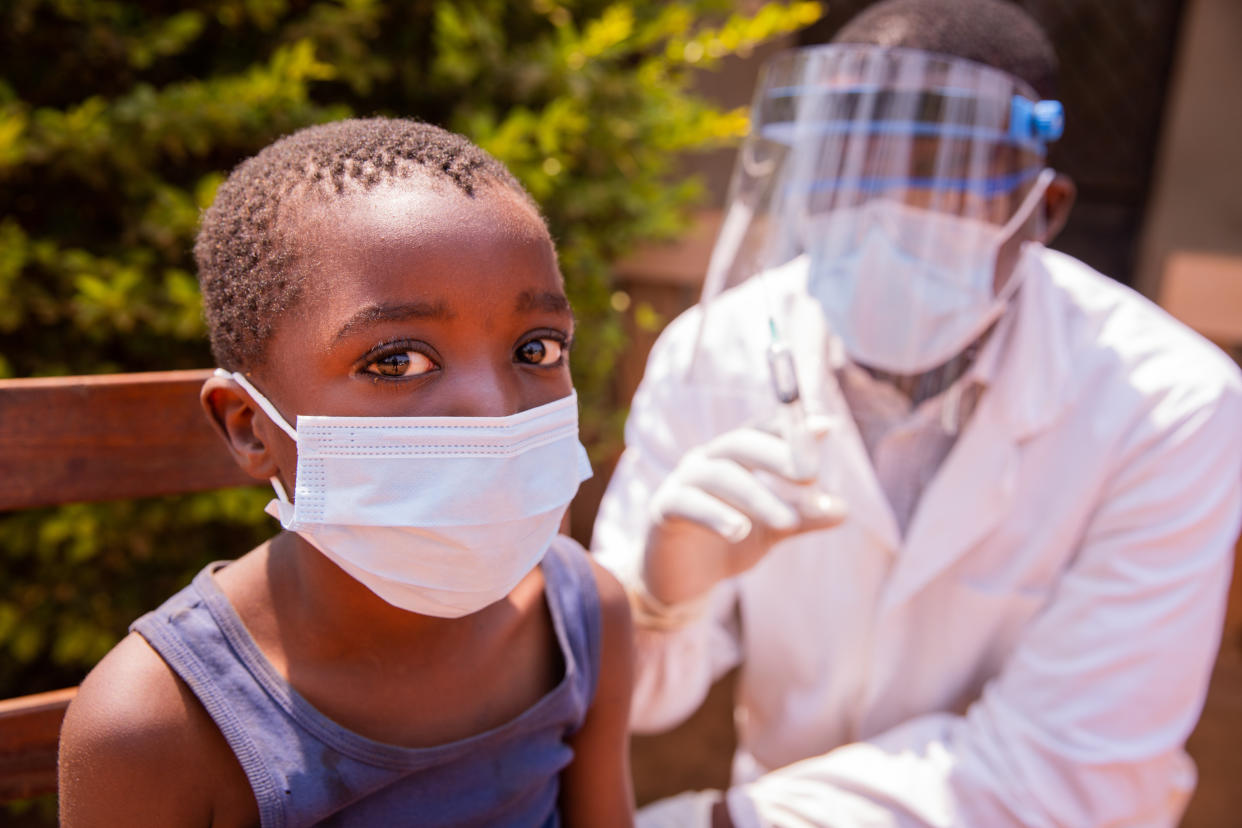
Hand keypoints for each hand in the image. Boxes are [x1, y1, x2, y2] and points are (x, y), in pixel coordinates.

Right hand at [641, 416, 845, 606]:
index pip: (763, 431)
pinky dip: (715, 514)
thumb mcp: (773, 530)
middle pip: (740, 443)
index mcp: (736, 458)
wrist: (683, 579)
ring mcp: (683, 482)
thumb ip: (803, 517)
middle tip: (810, 476)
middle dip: (777, 455)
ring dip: (757, 495)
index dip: (792, 427)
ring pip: (719, 475)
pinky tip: (740, 532)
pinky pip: (686, 503)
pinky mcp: (663, 510)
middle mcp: (708, 461)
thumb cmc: (729, 542)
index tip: (827, 428)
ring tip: (789, 523)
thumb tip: (843, 509)